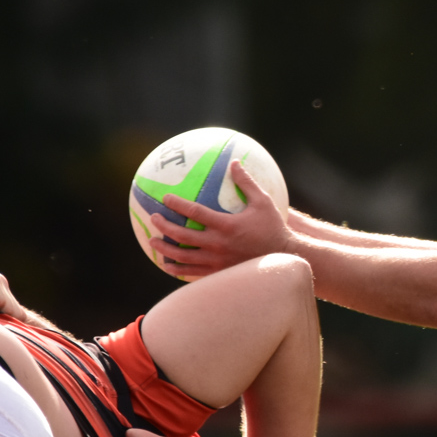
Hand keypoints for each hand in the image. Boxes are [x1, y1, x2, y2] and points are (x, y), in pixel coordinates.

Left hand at [148, 161, 292, 278]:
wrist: (284, 257)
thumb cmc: (273, 228)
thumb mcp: (263, 202)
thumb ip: (246, 183)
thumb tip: (235, 163)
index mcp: (226, 226)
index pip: (195, 213)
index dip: (178, 204)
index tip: (165, 198)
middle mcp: (218, 244)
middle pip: (183, 236)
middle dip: (165, 227)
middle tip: (153, 219)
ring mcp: (217, 261)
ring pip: (184, 257)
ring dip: (166, 250)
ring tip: (153, 243)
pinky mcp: (219, 273)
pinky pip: (194, 273)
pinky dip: (179, 269)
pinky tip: (170, 266)